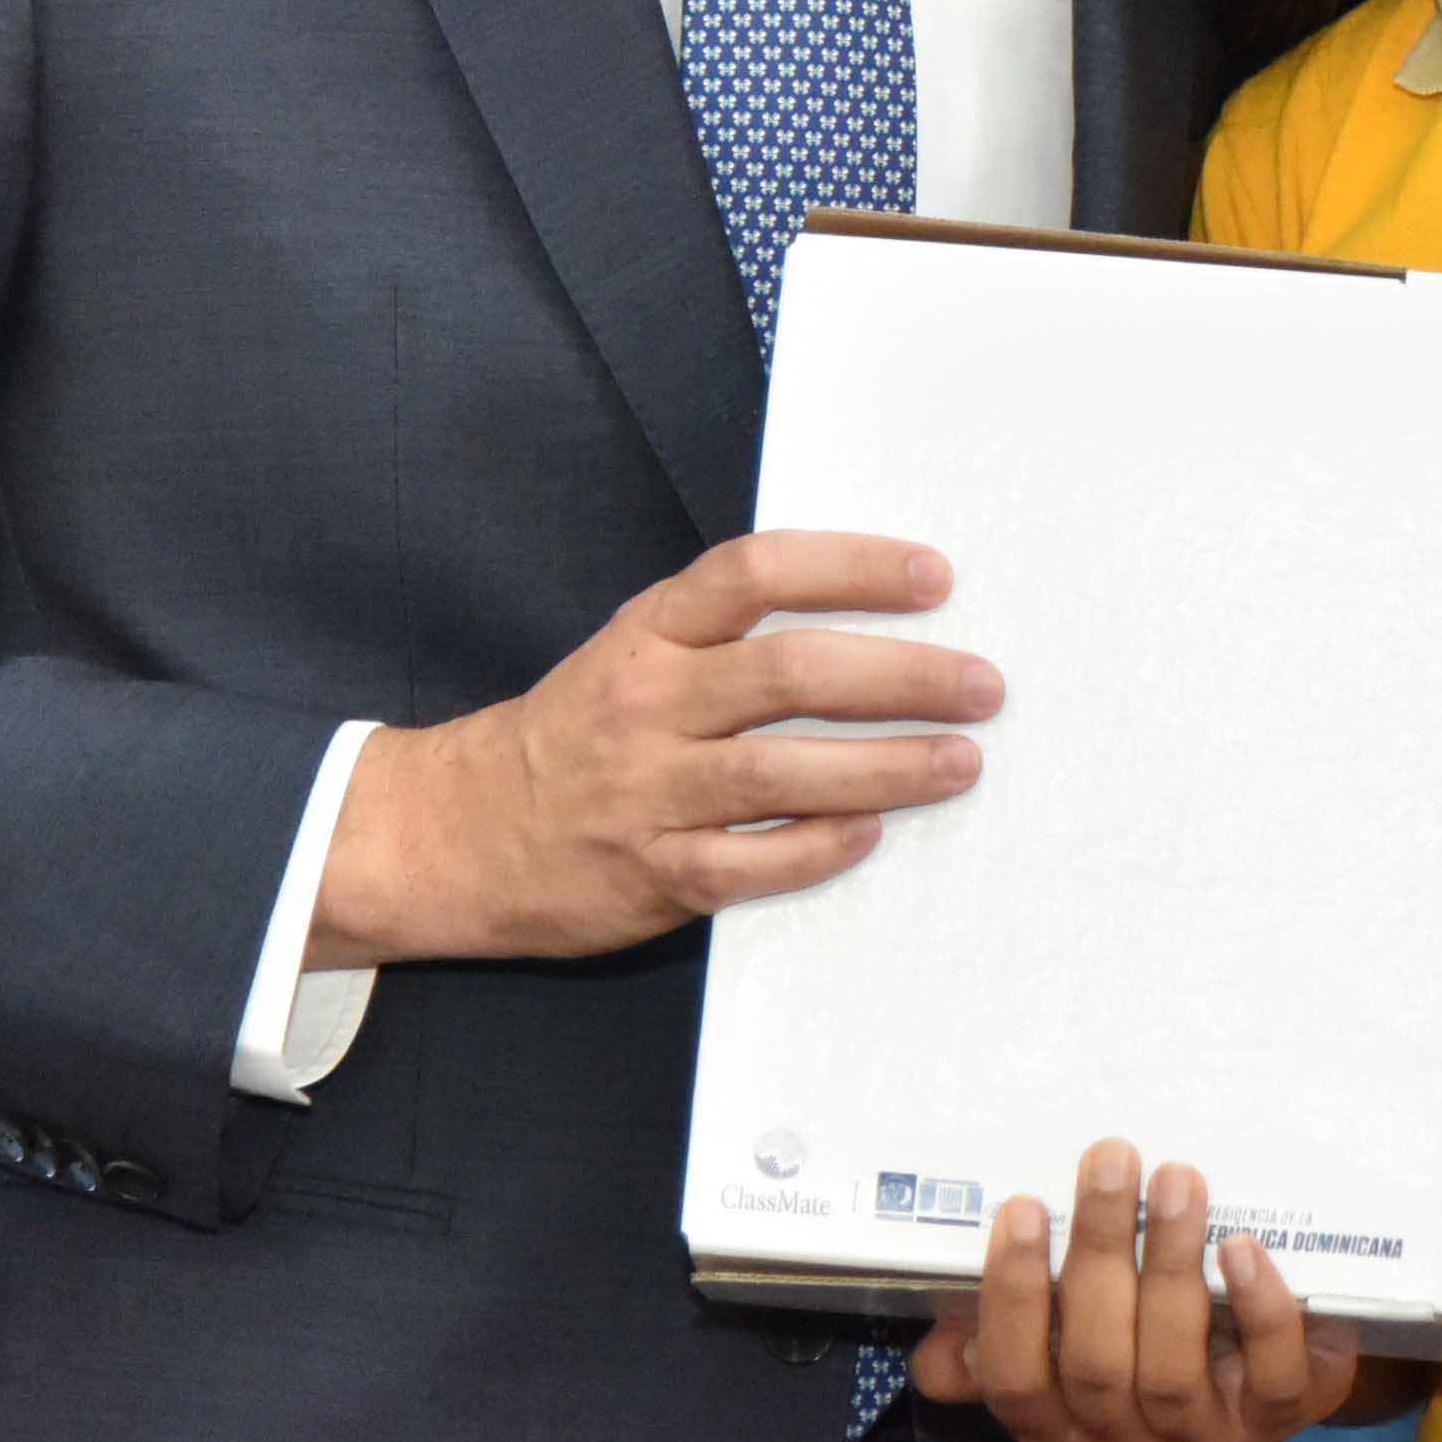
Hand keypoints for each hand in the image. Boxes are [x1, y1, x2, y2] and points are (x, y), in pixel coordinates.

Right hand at [307, 531, 995, 965]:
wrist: (458, 832)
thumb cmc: (580, 731)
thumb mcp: (636, 651)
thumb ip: (729, 633)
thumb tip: (875, 618)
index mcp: (650, 633)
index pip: (757, 573)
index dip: (852, 566)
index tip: (936, 576)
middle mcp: (649, 702)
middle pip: (790, 675)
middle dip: (902, 678)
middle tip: (984, 685)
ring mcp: (648, 792)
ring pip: (784, 774)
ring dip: (888, 768)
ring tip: (962, 762)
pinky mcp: (652, 874)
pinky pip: (753, 863)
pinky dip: (820, 848)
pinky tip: (874, 833)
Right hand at [907, 1140, 1363, 1441]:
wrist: (1278, 1358)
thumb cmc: (1150, 1328)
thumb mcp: (1072, 1335)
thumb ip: (1010, 1331)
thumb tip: (936, 1331)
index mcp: (1059, 1424)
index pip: (1014, 1380)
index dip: (1012, 1299)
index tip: (1022, 1206)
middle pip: (1094, 1365)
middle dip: (1098, 1256)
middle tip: (1110, 1160)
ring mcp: (1201, 1438)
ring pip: (1171, 1370)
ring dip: (1170, 1266)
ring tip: (1177, 1180)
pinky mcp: (1277, 1417)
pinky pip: (1268, 1374)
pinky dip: (1256, 1309)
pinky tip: (1242, 1247)